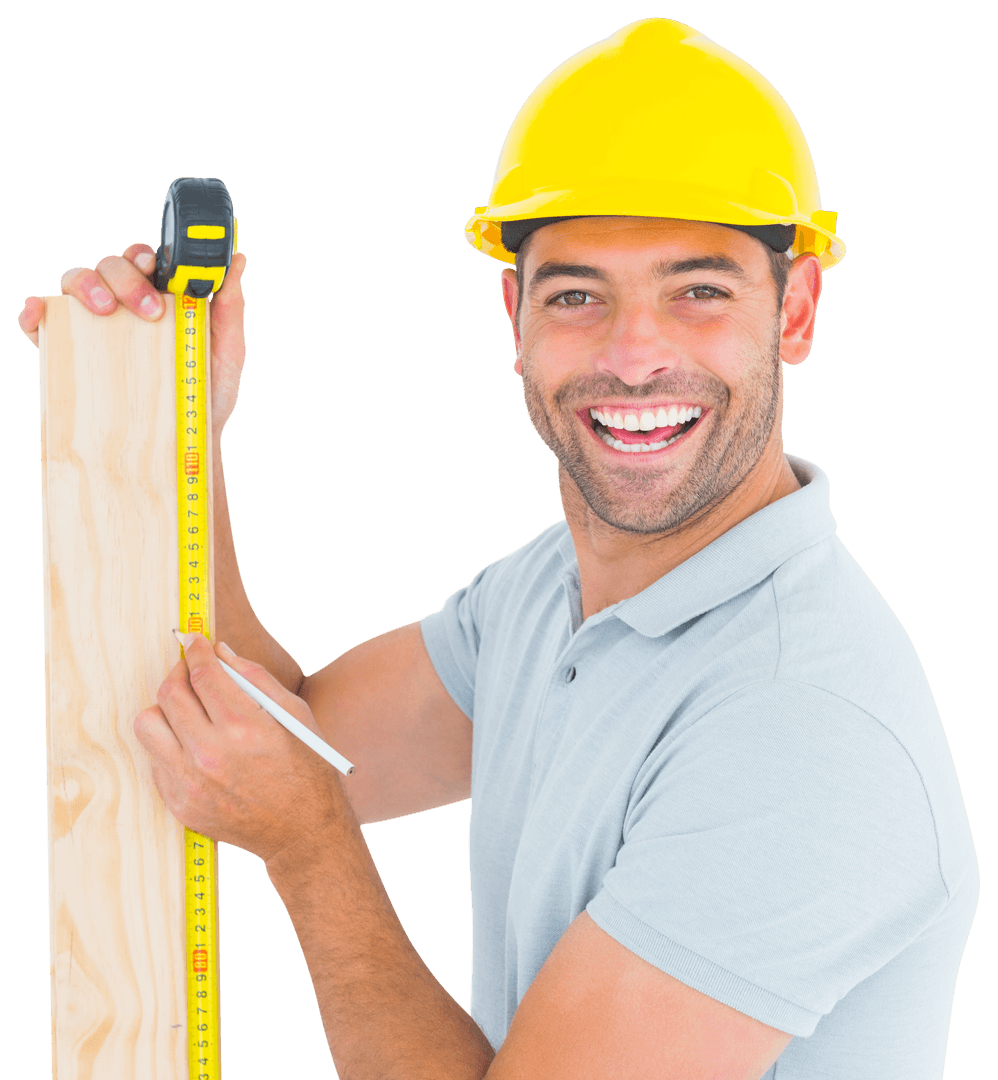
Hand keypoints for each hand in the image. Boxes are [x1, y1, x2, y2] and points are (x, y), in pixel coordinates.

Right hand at [19, 246, 248, 437]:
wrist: (187, 439)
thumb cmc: (206, 391)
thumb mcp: (226, 351)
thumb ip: (230, 306)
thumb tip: (238, 260)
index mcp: (160, 296)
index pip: (144, 261)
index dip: (144, 256)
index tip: (154, 268)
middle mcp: (124, 305)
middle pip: (111, 267)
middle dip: (126, 279)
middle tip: (149, 311)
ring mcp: (96, 326)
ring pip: (76, 283)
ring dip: (86, 286)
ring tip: (105, 311)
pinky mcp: (72, 351)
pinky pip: (46, 322)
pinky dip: (37, 312)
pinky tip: (41, 313)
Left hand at [134, 633, 344, 866]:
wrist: (302, 831)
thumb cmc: (306, 767)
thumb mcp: (293, 714)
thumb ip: (254, 677)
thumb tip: (220, 651)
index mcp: (244, 728)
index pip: (203, 674)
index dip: (196, 649)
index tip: (195, 640)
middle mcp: (211, 755)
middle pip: (170, 693)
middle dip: (180, 671)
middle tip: (191, 669)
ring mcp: (190, 783)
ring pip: (149, 724)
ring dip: (167, 708)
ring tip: (189, 710)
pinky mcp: (180, 804)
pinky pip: (156, 758)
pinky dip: (171, 743)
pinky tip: (196, 744)